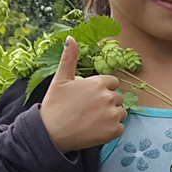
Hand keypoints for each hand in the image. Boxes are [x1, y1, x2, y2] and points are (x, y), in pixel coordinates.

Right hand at [40, 38, 125, 152]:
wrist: (50, 133)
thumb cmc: (54, 105)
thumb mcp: (60, 79)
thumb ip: (69, 58)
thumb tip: (71, 38)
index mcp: (98, 83)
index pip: (113, 83)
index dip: (102, 90)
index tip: (89, 97)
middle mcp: (108, 97)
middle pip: (118, 97)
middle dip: (107, 102)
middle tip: (88, 110)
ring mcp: (113, 114)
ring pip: (121, 112)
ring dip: (111, 116)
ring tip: (92, 119)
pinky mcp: (114, 131)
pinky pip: (120, 127)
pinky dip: (111, 129)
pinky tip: (96, 129)